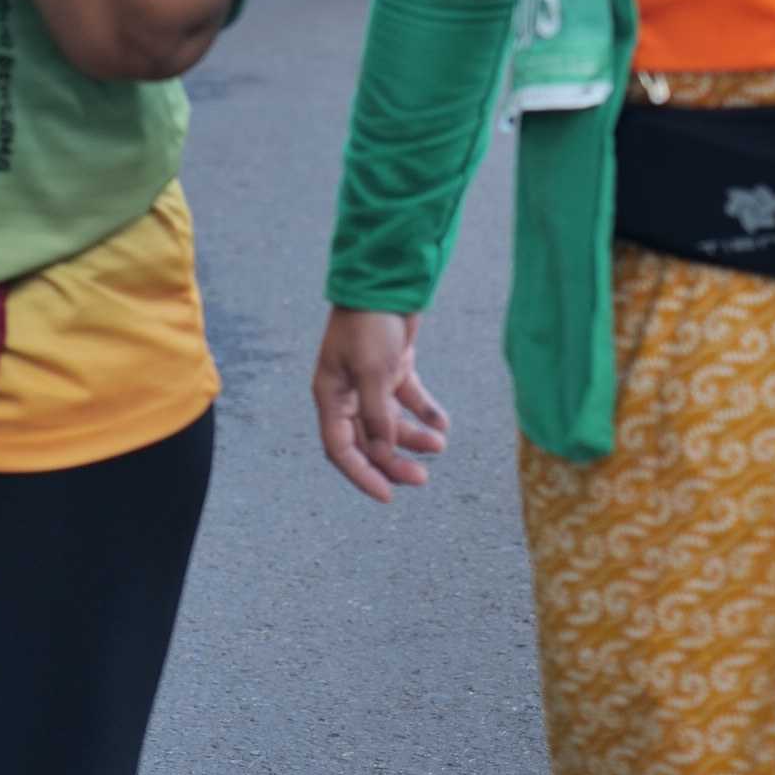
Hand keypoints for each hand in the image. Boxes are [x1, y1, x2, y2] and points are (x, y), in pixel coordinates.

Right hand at [312, 308, 449, 502]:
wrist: (386, 277)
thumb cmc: (370, 322)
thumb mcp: (374, 371)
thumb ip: (378, 415)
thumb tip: (383, 452)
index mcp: (331, 396)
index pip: (340, 449)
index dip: (362, 475)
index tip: (387, 496)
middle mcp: (348, 392)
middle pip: (369, 441)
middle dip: (394, 461)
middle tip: (423, 477)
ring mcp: (370, 380)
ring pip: (391, 422)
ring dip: (413, 436)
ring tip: (440, 444)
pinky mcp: (392, 366)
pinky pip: (408, 398)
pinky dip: (424, 411)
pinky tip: (443, 423)